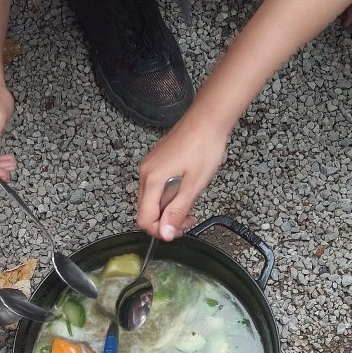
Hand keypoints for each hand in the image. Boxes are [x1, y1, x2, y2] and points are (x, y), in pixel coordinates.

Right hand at [136, 122, 218, 240]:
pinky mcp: (157, 162)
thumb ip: (177, 210)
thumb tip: (165, 233)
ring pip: (152, 200)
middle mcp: (146, 173)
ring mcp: (150, 167)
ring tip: (190, 205)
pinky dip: (169, 196)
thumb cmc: (204, 146)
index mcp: (152, 180)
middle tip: (188, 220)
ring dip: (169, 209)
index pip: (144, 218)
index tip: (178, 230)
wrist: (207, 119)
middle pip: (147, 211)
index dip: (161, 230)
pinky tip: (185, 191)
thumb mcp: (194, 185)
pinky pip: (157, 188)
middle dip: (166, 221)